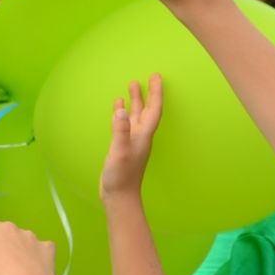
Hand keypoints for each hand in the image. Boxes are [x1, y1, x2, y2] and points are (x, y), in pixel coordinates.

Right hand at [99, 75, 163, 200]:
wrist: (119, 197)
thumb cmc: (121, 177)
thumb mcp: (119, 152)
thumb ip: (120, 131)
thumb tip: (121, 110)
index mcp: (143, 136)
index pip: (153, 110)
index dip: (156, 93)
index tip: (157, 77)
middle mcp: (140, 137)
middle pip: (146, 110)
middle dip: (146, 94)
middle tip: (145, 77)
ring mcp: (132, 142)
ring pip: (135, 116)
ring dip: (134, 102)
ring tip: (131, 86)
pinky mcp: (123, 147)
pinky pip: (125, 125)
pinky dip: (122, 115)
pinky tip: (117, 109)